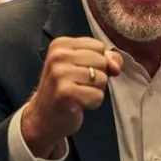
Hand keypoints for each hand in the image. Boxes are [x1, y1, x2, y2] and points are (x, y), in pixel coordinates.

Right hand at [22, 37, 122, 157]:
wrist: (44, 116)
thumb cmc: (65, 88)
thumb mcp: (82, 66)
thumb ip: (105, 59)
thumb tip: (116, 66)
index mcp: (61, 44)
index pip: (99, 46)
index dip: (97, 61)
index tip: (80, 71)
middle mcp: (58, 56)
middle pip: (102, 61)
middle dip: (97, 76)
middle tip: (79, 85)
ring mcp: (60, 74)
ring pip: (102, 78)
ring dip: (95, 90)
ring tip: (78, 93)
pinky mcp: (66, 93)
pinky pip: (98, 95)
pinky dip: (93, 103)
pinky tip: (78, 103)